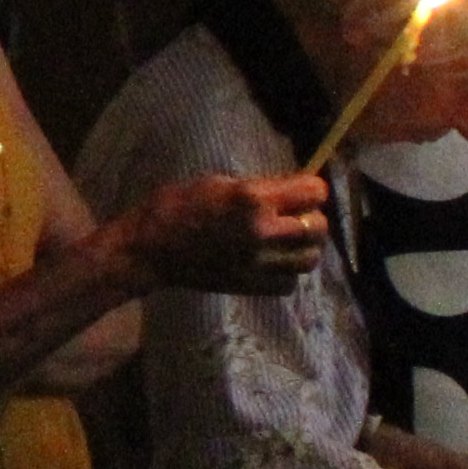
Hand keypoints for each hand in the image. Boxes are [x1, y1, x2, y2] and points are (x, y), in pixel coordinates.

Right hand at [111, 166, 327, 293]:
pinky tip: (272, 262)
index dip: (312, 188)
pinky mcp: (252, 285)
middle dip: (311, 217)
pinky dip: (286, 272)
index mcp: (253, 198)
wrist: (150, 249)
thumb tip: (287, 191)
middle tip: (296, 215)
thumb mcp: (217, 182)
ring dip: (303, 248)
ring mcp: (259, 262)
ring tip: (288, 241)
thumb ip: (257, 189)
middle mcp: (263, 231)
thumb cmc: (176, 205)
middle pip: (318, 227)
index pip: (313, 192)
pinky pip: (290, 283)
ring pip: (310, 258)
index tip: (303, 189)